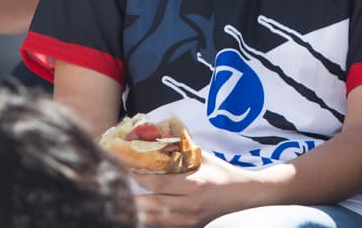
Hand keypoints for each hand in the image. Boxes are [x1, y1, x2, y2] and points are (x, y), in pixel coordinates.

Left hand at [131, 153, 258, 226]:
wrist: (242, 193)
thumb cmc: (221, 172)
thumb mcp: (203, 158)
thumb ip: (181, 153)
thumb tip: (158, 142)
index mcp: (194, 184)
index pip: (158, 183)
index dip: (139, 178)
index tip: (126, 169)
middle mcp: (190, 205)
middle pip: (152, 204)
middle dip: (133, 196)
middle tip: (119, 187)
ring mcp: (190, 220)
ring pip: (155, 219)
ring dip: (139, 210)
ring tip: (126, 201)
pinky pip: (164, 226)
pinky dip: (151, 220)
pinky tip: (143, 212)